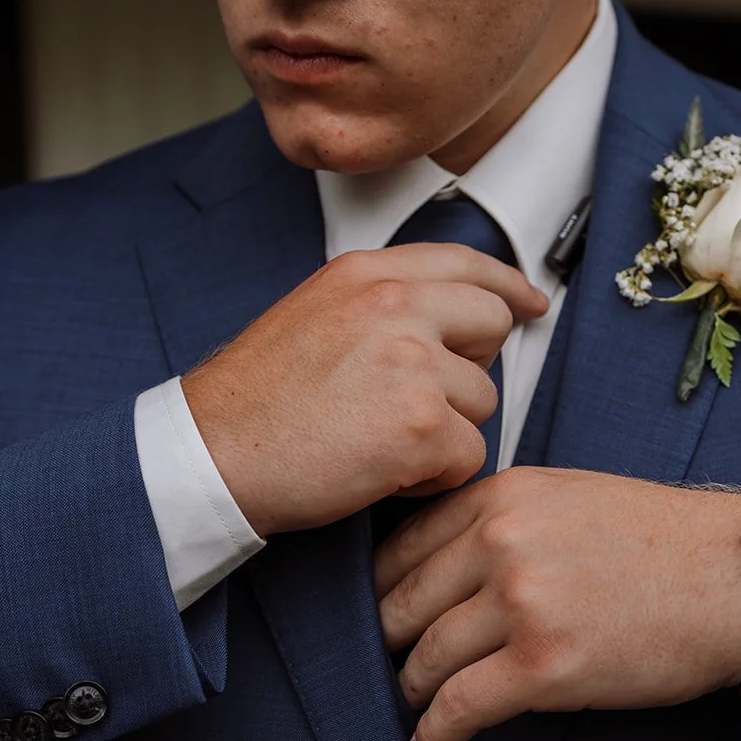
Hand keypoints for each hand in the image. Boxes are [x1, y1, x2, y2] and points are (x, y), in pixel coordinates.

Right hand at [182, 245, 547, 536]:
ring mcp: (412, 362)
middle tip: (421, 402)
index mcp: (364, 274)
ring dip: (445, 432)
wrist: (209, 457)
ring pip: (483, 401)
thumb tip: (447, 317)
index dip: (507, 286)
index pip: (466, 262)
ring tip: (378, 442)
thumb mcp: (313, 318)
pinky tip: (381, 473)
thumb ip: (378, 306)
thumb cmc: (253, 404)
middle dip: (469, 369)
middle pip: (492, 325)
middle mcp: (394, 304)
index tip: (531, 302)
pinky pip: (469, 456)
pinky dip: (434, 478)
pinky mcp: (423, 424)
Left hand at [374, 468, 740, 740]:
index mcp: (503, 496)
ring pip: (425, 659)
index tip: (379, 617)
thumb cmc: (661, 543)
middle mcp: (502, 542)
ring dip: (412, 693)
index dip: (380, 590)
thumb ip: (500, 518)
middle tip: (388, 668)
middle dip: (387, 644)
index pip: (402, 545)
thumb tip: (434, 565)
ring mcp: (522, 603)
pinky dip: (434, 735)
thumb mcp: (569, 497)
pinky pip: (459, 707)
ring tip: (414, 709)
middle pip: (401, 604)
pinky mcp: (545, 665)